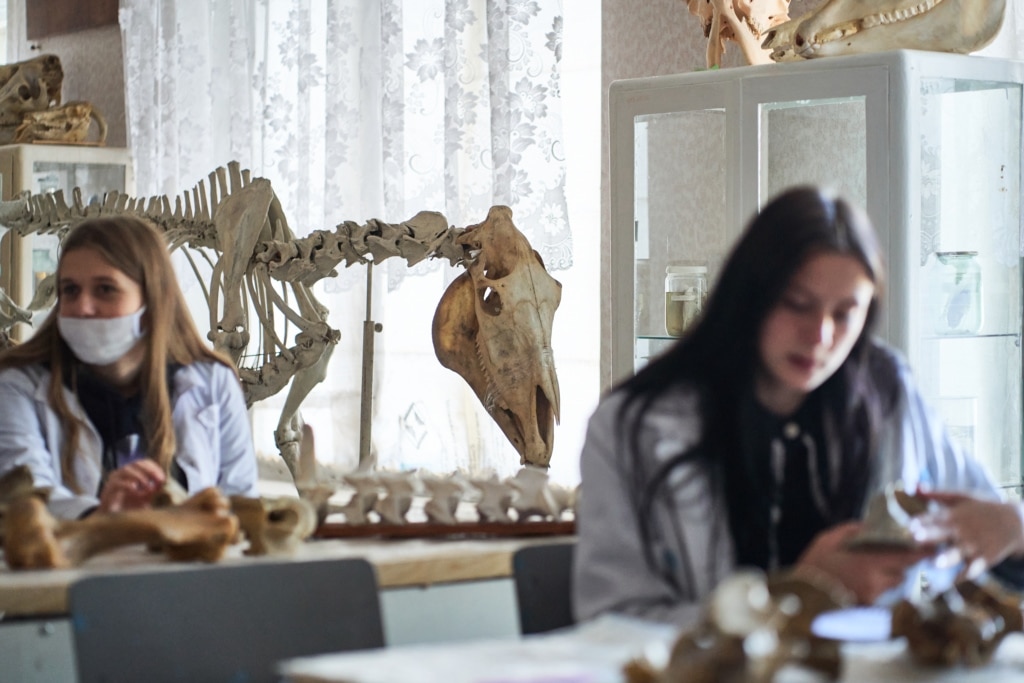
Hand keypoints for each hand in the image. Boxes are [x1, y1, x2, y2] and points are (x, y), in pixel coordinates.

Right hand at [98, 459, 166, 512]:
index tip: (162, 478)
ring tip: (148, 487)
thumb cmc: (129, 508)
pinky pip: (118, 483)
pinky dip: (129, 486)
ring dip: (140, 477)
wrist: (113, 520)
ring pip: (127, 470)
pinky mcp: (107, 490)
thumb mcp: (145, 498)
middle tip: (158, 480)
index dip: (154, 468)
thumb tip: (164, 483)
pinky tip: (136, 493)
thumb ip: (153, 490)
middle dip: (150, 470)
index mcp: (131, 473)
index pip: (143, 463)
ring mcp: (113, 480)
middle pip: (136, 463)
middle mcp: (122, 474)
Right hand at [793, 522, 936, 604]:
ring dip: (890, 575)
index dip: (922, 552)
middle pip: (903, 571)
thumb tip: (869, 525)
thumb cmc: (814, 563)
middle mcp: (876, 581)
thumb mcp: (829, 539)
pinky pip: (881, 593)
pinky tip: (863, 579)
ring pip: (894, 583)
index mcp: (870, 562)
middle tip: (899, 554)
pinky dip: (878, 585)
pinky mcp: (867, 606)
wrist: (803, 594)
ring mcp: (873, 595)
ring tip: (875, 566)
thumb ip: (852, 530)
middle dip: (902, 563)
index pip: (907, 557)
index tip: (933, 546)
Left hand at [911, 491, 1023, 578]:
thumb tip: (914, 487)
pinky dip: (963, 576)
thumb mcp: (962, 497)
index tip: (910, 525)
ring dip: (947, 558)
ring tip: (936, 563)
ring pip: (958, 553)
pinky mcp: (985, 559)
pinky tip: (952, 582)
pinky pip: (972, 569)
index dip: (922, 522)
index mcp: (954, 514)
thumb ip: (937, 494)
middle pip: (944, 533)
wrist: (1014, 522)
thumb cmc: (982, 508)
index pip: (934, 518)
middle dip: (930, 535)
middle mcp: (962, 530)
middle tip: (916, 538)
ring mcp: (974, 545)